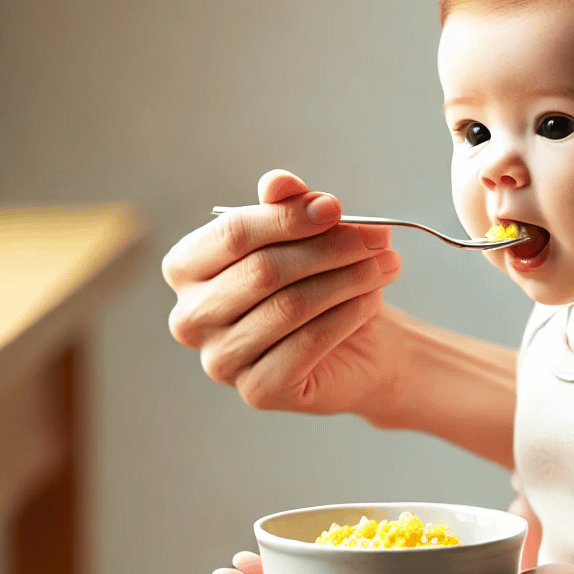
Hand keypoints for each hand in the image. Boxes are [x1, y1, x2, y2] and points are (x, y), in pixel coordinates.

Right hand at [162, 170, 402, 417]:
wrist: (356, 344)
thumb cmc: (320, 281)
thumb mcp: (306, 235)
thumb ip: (286, 205)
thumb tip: (279, 182)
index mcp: (187, 268)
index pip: (232, 234)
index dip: (287, 217)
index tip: (336, 207)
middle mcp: (190, 318)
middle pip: (263, 271)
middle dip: (328, 249)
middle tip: (378, 238)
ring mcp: (219, 360)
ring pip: (289, 307)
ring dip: (347, 280)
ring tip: (386, 265)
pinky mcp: (257, 391)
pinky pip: (307, 344)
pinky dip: (346, 315)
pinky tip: (373, 300)